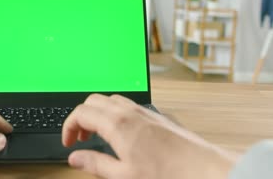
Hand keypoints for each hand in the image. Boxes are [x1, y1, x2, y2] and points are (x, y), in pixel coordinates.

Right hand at [62, 94, 237, 178]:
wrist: (205, 169)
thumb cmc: (169, 173)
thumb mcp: (124, 175)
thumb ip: (96, 164)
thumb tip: (75, 158)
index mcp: (118, 124)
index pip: (81, 113)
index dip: (68, 126)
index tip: (68, 142)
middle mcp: (129, 112)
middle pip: (93, 101)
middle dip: (81, 117)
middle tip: (79, 138)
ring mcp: (144, 111)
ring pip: (110, 100)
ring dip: (98, 113)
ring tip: (97, 135)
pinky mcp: (155, 115)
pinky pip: (127, 105)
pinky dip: (114, 114)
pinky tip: (120, 134)